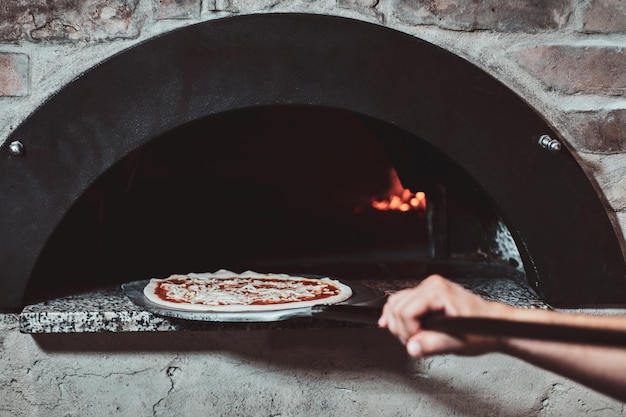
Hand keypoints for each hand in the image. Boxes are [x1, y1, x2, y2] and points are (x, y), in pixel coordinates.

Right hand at [378, 275, 509, 357]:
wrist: (494, 324)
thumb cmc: (482, 329)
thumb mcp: (459, 341)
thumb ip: (433, 344)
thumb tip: (412, 347)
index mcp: (438, 291)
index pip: (405, 312)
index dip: (409, 332)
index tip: (419, 343)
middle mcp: (431, 285)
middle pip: (397, 307)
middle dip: (402, 329)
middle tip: (416, 343)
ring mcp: (427, 288)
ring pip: (395, 303)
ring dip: (397, 323)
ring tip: (411, 338)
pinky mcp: (426, 294)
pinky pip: (401, 301)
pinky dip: (395, 315)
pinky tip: (391, 324)